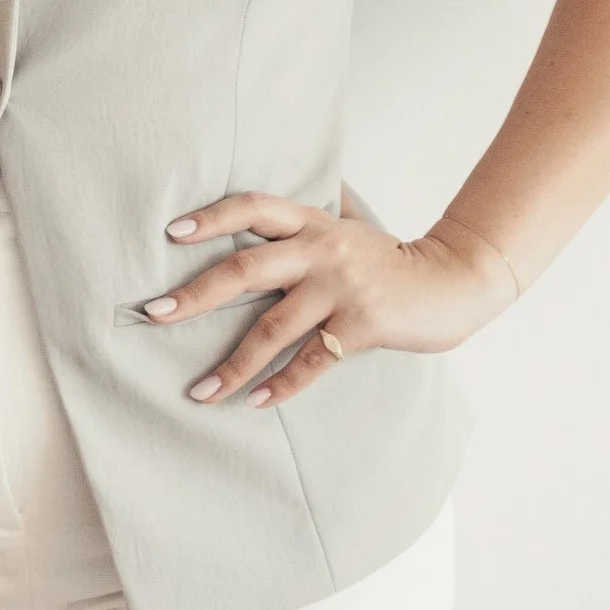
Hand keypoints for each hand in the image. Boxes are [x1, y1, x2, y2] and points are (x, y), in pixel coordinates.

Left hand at [139, 193, 518, 408]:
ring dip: (232, 364)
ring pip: (271, 327)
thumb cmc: (390, 258)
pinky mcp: (362, 323)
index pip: (253, 208)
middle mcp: (322, 248)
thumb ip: (306, 223)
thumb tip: (258, 215)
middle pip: (246, 269)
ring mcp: (342, 286)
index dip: (212, 218)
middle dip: (196, 294)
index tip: (171, 233)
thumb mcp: (348, 228)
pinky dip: (279, 384)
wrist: (454, 279)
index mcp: (313, 221)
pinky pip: (311, 360)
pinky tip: (253, 401)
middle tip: (155, 313)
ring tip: (199, 391)